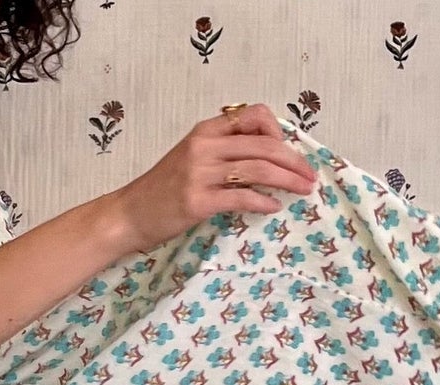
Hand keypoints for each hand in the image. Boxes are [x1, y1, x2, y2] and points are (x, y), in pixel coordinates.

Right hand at [112, 103, 317, 255]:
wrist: (129, 214)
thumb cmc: (163, 191)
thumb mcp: (192, 158)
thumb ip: (223, 151)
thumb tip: (264, 158)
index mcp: (206, 130)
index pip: (253, 115)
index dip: (278, 131)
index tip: (289, 152)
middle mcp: (204, 146)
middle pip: (263, 145)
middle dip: (293, 160)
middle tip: (310, 176)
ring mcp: (200, 173)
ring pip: (258, 169)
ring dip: (287, 180)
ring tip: (302, 191)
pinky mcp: (198, 201)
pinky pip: (241, 197)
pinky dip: (263, 202)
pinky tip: (274, 207)